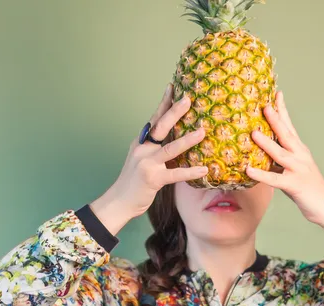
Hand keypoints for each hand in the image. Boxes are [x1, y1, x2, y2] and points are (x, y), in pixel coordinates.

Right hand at [90, 84, 207, 233]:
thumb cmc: (134, 180)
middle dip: (175, 112)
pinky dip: (190, 172)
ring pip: (170, 148)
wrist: (120, 201)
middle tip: (188, 100)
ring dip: (187, 140)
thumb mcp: (142, 158)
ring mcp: (147, 163)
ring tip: (202, 132)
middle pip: (160, 127)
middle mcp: (143, 149)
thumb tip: (175, 137)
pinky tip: (203, 169)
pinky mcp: (153, 179)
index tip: (173, 87)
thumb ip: (155, 147)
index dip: (163, 103)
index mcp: (141, 142)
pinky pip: (175, 174)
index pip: (154, 119)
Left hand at [245, 91, 323, 235]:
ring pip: (280, 153)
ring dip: (266, 143)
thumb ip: (280, 159)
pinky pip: (274, 179)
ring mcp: (298, 170)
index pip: (290, 126)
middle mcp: (300, 156)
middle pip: (286, 134)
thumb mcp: (294, 168)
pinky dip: (261, 174)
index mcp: (300, 150)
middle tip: (264, 105)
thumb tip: (260, 152)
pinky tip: (249, 170)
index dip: (283, 110)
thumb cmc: (308, 188)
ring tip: (253, 133)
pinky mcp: (294, 185)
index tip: (276, 94)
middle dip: (275, 119)